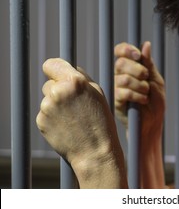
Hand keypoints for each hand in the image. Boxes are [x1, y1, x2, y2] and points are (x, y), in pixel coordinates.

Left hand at [36, 58, 126, 187]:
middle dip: (60, 90)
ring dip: (57, 105)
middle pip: (50, 83)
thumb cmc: (101, 120)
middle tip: (76, 105)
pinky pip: (45, 113)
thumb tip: (68, 68)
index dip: (55, 69)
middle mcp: (58, 92)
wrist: (95, 151)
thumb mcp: (98, 93)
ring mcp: (47, 107)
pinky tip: (67, 126)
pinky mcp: (41, 121)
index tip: (58, 74)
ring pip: (48, 99)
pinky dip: (53, 118)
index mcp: (74, 82)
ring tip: (73, 118)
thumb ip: (81, 77)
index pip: (51, 64)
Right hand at [114, 41, 165, 139]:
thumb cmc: (155, 101)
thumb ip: (149, 64)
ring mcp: (116, 88)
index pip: (120, 51)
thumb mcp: (156, 80)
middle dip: (137, 69)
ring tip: (146, 92)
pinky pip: (122, 93)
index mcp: (130, 67)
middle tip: (146, 77)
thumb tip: (146, 44)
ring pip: (122, 79)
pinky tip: (143, 100)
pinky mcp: (116, 101)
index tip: (137, 55)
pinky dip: (137, 95)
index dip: (126, 49)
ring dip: (139, 85)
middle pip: (120, 63)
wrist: (153, 122)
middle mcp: (120, 75)